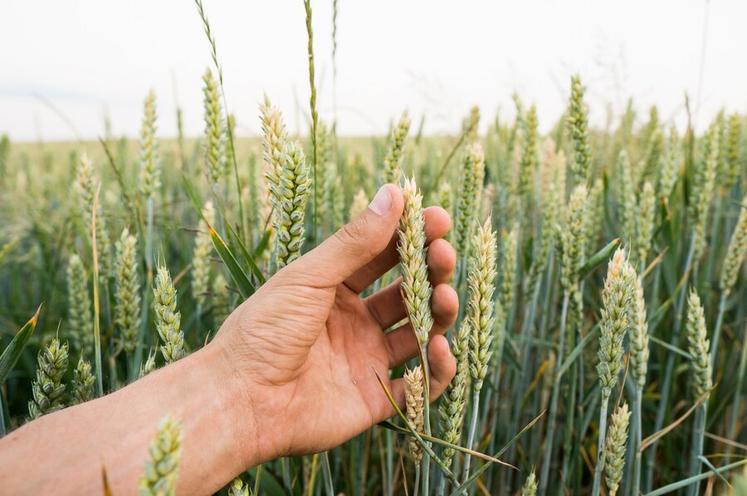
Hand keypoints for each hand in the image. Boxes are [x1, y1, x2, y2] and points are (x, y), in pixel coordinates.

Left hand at [212, 184, 457, 461]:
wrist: (241, 399)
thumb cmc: (264, 329)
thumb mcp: (309, 277)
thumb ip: (354, 241)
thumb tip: (392, 193)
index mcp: (335, 290)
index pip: (383, 257)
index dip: (411, 237)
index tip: (438, 218)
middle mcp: (355, 323)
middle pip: (407, 293)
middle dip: (430, 271)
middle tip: (443, 254)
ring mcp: (366, 360)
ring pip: (419, 334)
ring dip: (440, 313)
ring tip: (445, 297)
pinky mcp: (373, 398)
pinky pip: (417, 386)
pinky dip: (437, 369)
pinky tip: (440, 347)